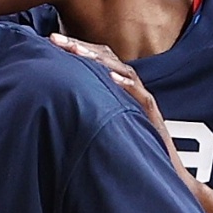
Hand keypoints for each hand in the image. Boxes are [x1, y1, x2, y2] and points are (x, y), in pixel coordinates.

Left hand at [51, 34, 189, 182]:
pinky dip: (127, 85)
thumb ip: (84, 109)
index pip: (97, 60)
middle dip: (80, 47)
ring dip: (99, 59)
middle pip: (107, 59)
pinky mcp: (152, 117)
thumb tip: (50, 104)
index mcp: (117, 88)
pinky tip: (112, 77)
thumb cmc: (128, 149)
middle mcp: (130, 90)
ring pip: (123, 72)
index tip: (50, 41)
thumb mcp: (101, 123)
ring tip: (76, 51)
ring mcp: (142, 101)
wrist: (162, 172)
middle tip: (54, 39)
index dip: (75, 49)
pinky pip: (141, 97)